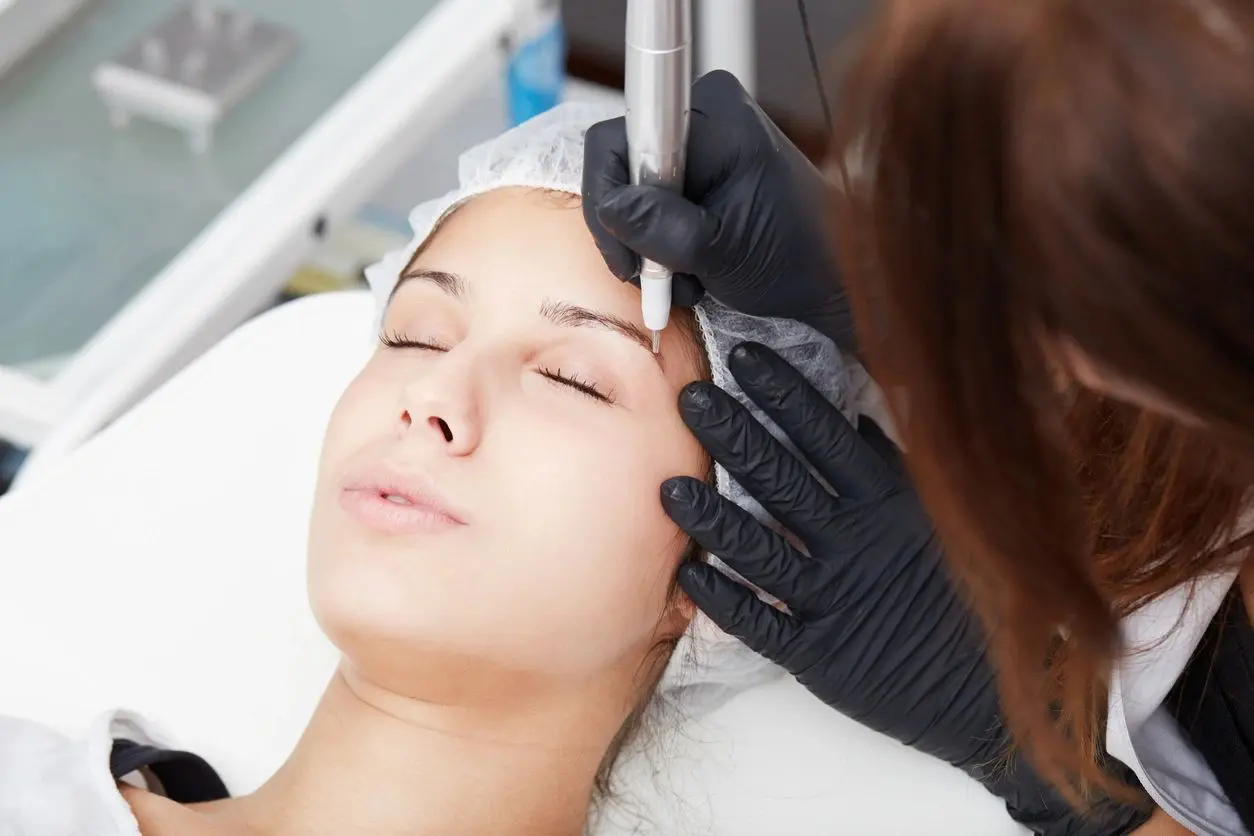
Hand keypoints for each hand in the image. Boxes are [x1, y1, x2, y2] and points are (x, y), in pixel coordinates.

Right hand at [582, 70, 855, 353]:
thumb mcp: (720, 251)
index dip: (609, 199)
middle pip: (620, 168)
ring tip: (686, 281)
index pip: (618, 140)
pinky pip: (653, 203)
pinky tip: (692, 270)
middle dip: (631, 232)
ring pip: (632, 193)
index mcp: (713, 114)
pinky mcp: (702, 170)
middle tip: (655, 279)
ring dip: (647, 247)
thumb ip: (661, 226)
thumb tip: (611, 207)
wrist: (832, 278)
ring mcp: (702, 142)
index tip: (630, 256)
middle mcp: (704, 114)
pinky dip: (663, 245)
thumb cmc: (794, 260)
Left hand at [662, 342, 1150, 835]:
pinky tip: (689, 575)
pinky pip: (763, 624)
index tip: (743, 356)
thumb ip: (894, 471)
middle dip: (735, 435)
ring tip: (670, 486)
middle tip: (690, 397)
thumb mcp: (935, 521)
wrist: (988, 691)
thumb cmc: (965, 595)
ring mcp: (835, 598)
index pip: (827, 436)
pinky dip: (725, 600)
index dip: (783, 394)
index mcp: (886, 503)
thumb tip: (858, 415)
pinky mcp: (820, 653)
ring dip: (714, 518)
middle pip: (784, 480)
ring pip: (762, 549)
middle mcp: (856, 543)